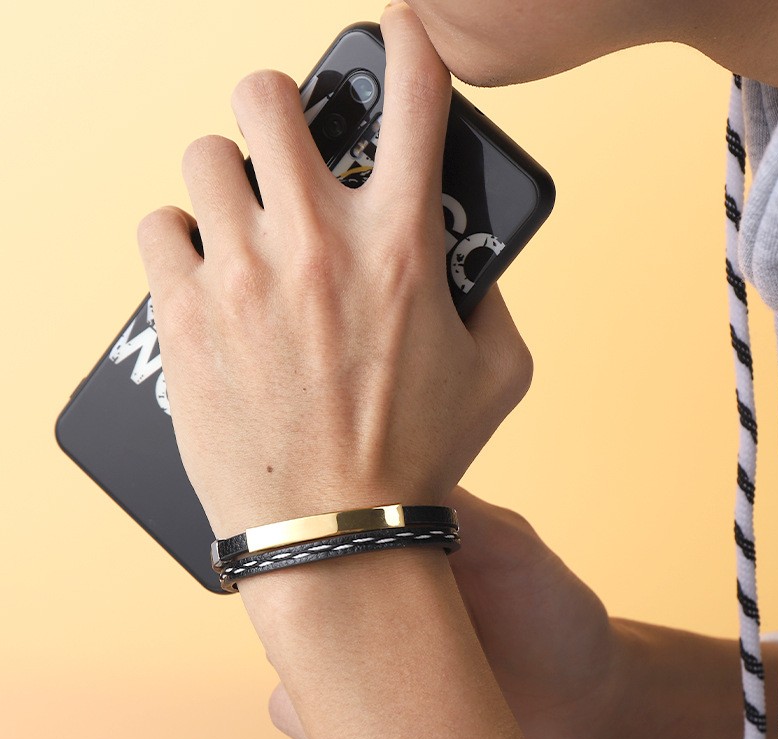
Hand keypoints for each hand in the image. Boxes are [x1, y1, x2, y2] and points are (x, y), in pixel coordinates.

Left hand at [135, 3, 532, 539]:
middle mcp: (316, 242)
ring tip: (242, 223)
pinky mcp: (185, 314)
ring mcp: (243, 274)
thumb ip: (492, 299)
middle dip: (276, 106)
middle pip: (266, 96)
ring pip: (203, 154)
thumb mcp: (498, 375)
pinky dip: (179, 239)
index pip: (414, 98)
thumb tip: (470, 258)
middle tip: (284, 146)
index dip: (406, 45)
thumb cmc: (419, 455)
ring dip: (225, 177)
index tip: (395, 33)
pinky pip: (158, 227)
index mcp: (400, 246)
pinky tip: (204, 274)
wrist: (336, 528)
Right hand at [269, 485, 621, 738]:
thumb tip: (392, 468)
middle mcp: (361, 632)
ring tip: (381, 719)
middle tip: (361, 668)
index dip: (300, 582)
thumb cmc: (553, 613)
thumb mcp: (514, 547)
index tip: (322, 595)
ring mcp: (366, 694)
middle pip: (285, 641)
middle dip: (304, 657)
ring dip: (314, 718)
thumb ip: (460, 510)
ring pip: (286, 707)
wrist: (589, 704)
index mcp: (378, 578)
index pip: (303, 570)